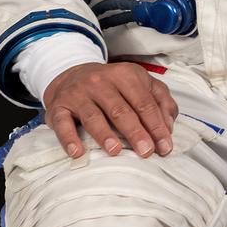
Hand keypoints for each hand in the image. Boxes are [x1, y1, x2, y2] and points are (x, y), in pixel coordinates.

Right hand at [43, 62, 177, 158]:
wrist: (71, 74)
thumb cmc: (112, 85)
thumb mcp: (138, 83)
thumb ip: (159, 100)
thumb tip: (168, 126)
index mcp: (126, 75)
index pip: (145, 103)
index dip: (157, 125)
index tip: (164, 146)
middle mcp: (102, 82)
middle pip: (122, 110)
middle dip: (136, 132)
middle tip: (146, 152)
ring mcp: (79, 94)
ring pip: (94, 116)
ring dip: (105, 135)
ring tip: (115, 151)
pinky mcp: (58, 107)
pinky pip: (62, 123)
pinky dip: (69, 138)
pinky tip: (77, 152)